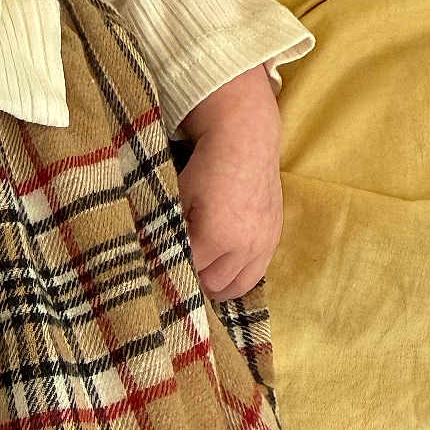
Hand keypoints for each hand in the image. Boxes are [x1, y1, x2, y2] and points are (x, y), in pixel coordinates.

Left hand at [176, 132, 282, 300]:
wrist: (246, 144)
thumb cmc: (205, 168)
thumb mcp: (179, 197)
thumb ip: (169, 228)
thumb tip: (154, 253)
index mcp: (216, 236)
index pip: (189, 270)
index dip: (172, 270)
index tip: (161, 269)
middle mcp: (244, 246)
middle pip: (214, 284)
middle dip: (195, 280)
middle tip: (180, 271)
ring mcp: (263, 244)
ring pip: (238, 285)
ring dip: (218, 284)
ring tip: (201, 277)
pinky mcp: (274, 238)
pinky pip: (256, 272)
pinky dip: (238, 275)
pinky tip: (223, 268)